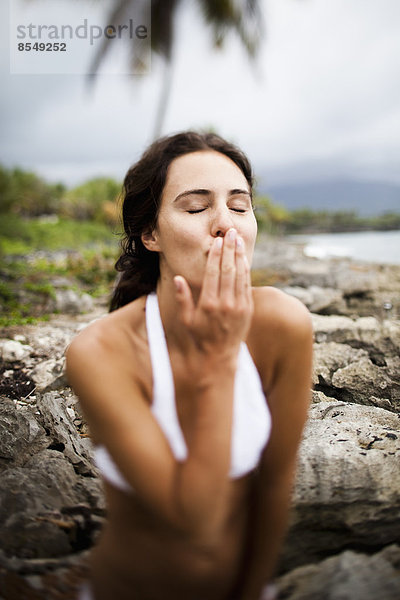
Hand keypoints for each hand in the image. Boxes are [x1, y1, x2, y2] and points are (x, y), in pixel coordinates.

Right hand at [173, 228, 252, 363]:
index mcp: (208, 304)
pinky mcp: (248, 310)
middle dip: (229, 249)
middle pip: (228, 270)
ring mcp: (238, 307)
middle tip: (229, 232)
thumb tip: (178, 278)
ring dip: (239, 255)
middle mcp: (225, 304)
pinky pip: (247, 285)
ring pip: (240, 275)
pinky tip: (244, 258)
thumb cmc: (199, 336)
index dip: (215, 255)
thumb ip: (183, 298)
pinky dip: (246, 270)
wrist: (219, 356)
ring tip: (238, 239)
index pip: (213, 273)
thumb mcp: (186, 320)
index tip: (216, 241)